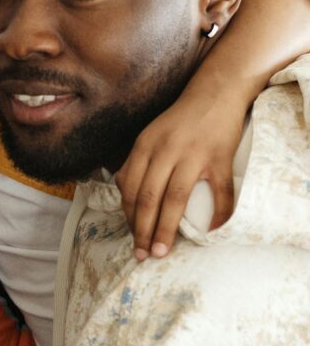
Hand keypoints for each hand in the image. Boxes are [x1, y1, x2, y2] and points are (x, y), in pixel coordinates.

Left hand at [116, 86, 242, 260]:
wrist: (216, 91)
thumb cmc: (181, 119)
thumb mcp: (150, 134)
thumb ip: (137, 161)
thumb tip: (124, 194)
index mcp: (145, 145)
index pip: (130, 189)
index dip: (129, 217)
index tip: (132, 238)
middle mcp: (166, 150)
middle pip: (148, 198)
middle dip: (142, 230)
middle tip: (142, 254)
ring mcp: (194, 154)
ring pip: (175, 199)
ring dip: (166, 229)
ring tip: (162, 250)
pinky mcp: (220, 157)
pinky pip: (220, 192)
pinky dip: (218, 214)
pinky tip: (210, 231)